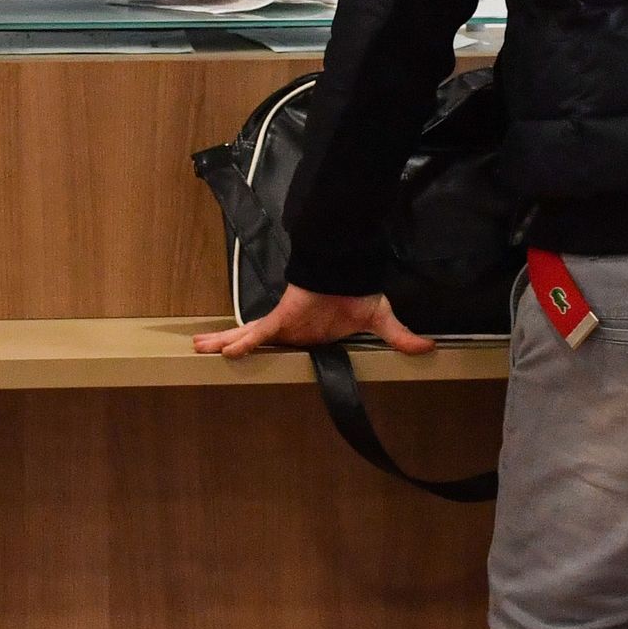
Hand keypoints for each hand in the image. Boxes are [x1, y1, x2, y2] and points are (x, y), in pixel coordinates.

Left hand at [193, 284, 433, 358]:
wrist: (349, 269)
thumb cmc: (359, 290)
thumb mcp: (380, 319)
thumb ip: (400, 337)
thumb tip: (429, 347)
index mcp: (312, 334)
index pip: (289, 346)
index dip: (268, 351)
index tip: (249, 359)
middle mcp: (294, 332)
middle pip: (259, 343)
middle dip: (234, 345)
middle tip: (208, 351)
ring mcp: (285, 326)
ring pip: (250, 338)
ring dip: (225, 342)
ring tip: (198, 348)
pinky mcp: (281, 319)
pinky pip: (258, 334)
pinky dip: (241, 343)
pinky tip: (222, 351)